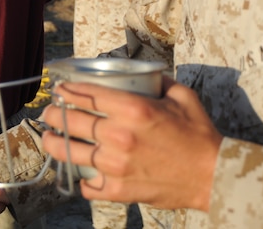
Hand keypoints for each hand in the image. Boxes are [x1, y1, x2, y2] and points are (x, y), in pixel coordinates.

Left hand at [41, 76, 221, 211]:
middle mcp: (119, 136)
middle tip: (49, 113)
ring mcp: (116, 166)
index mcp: (134, 109)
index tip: (59, 89)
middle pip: (70, 121)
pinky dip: (81, 178)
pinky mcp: (118, 190)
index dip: (66, 90)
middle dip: (53, 115)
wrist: (213, 175)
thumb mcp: (182, 95)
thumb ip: (159, 80)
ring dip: (53, 144)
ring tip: (49, 139)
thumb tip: (143, 73)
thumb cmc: (199, 134)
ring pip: (69, 153)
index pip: (86, 94)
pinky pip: (87, 184)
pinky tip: (80, 172)